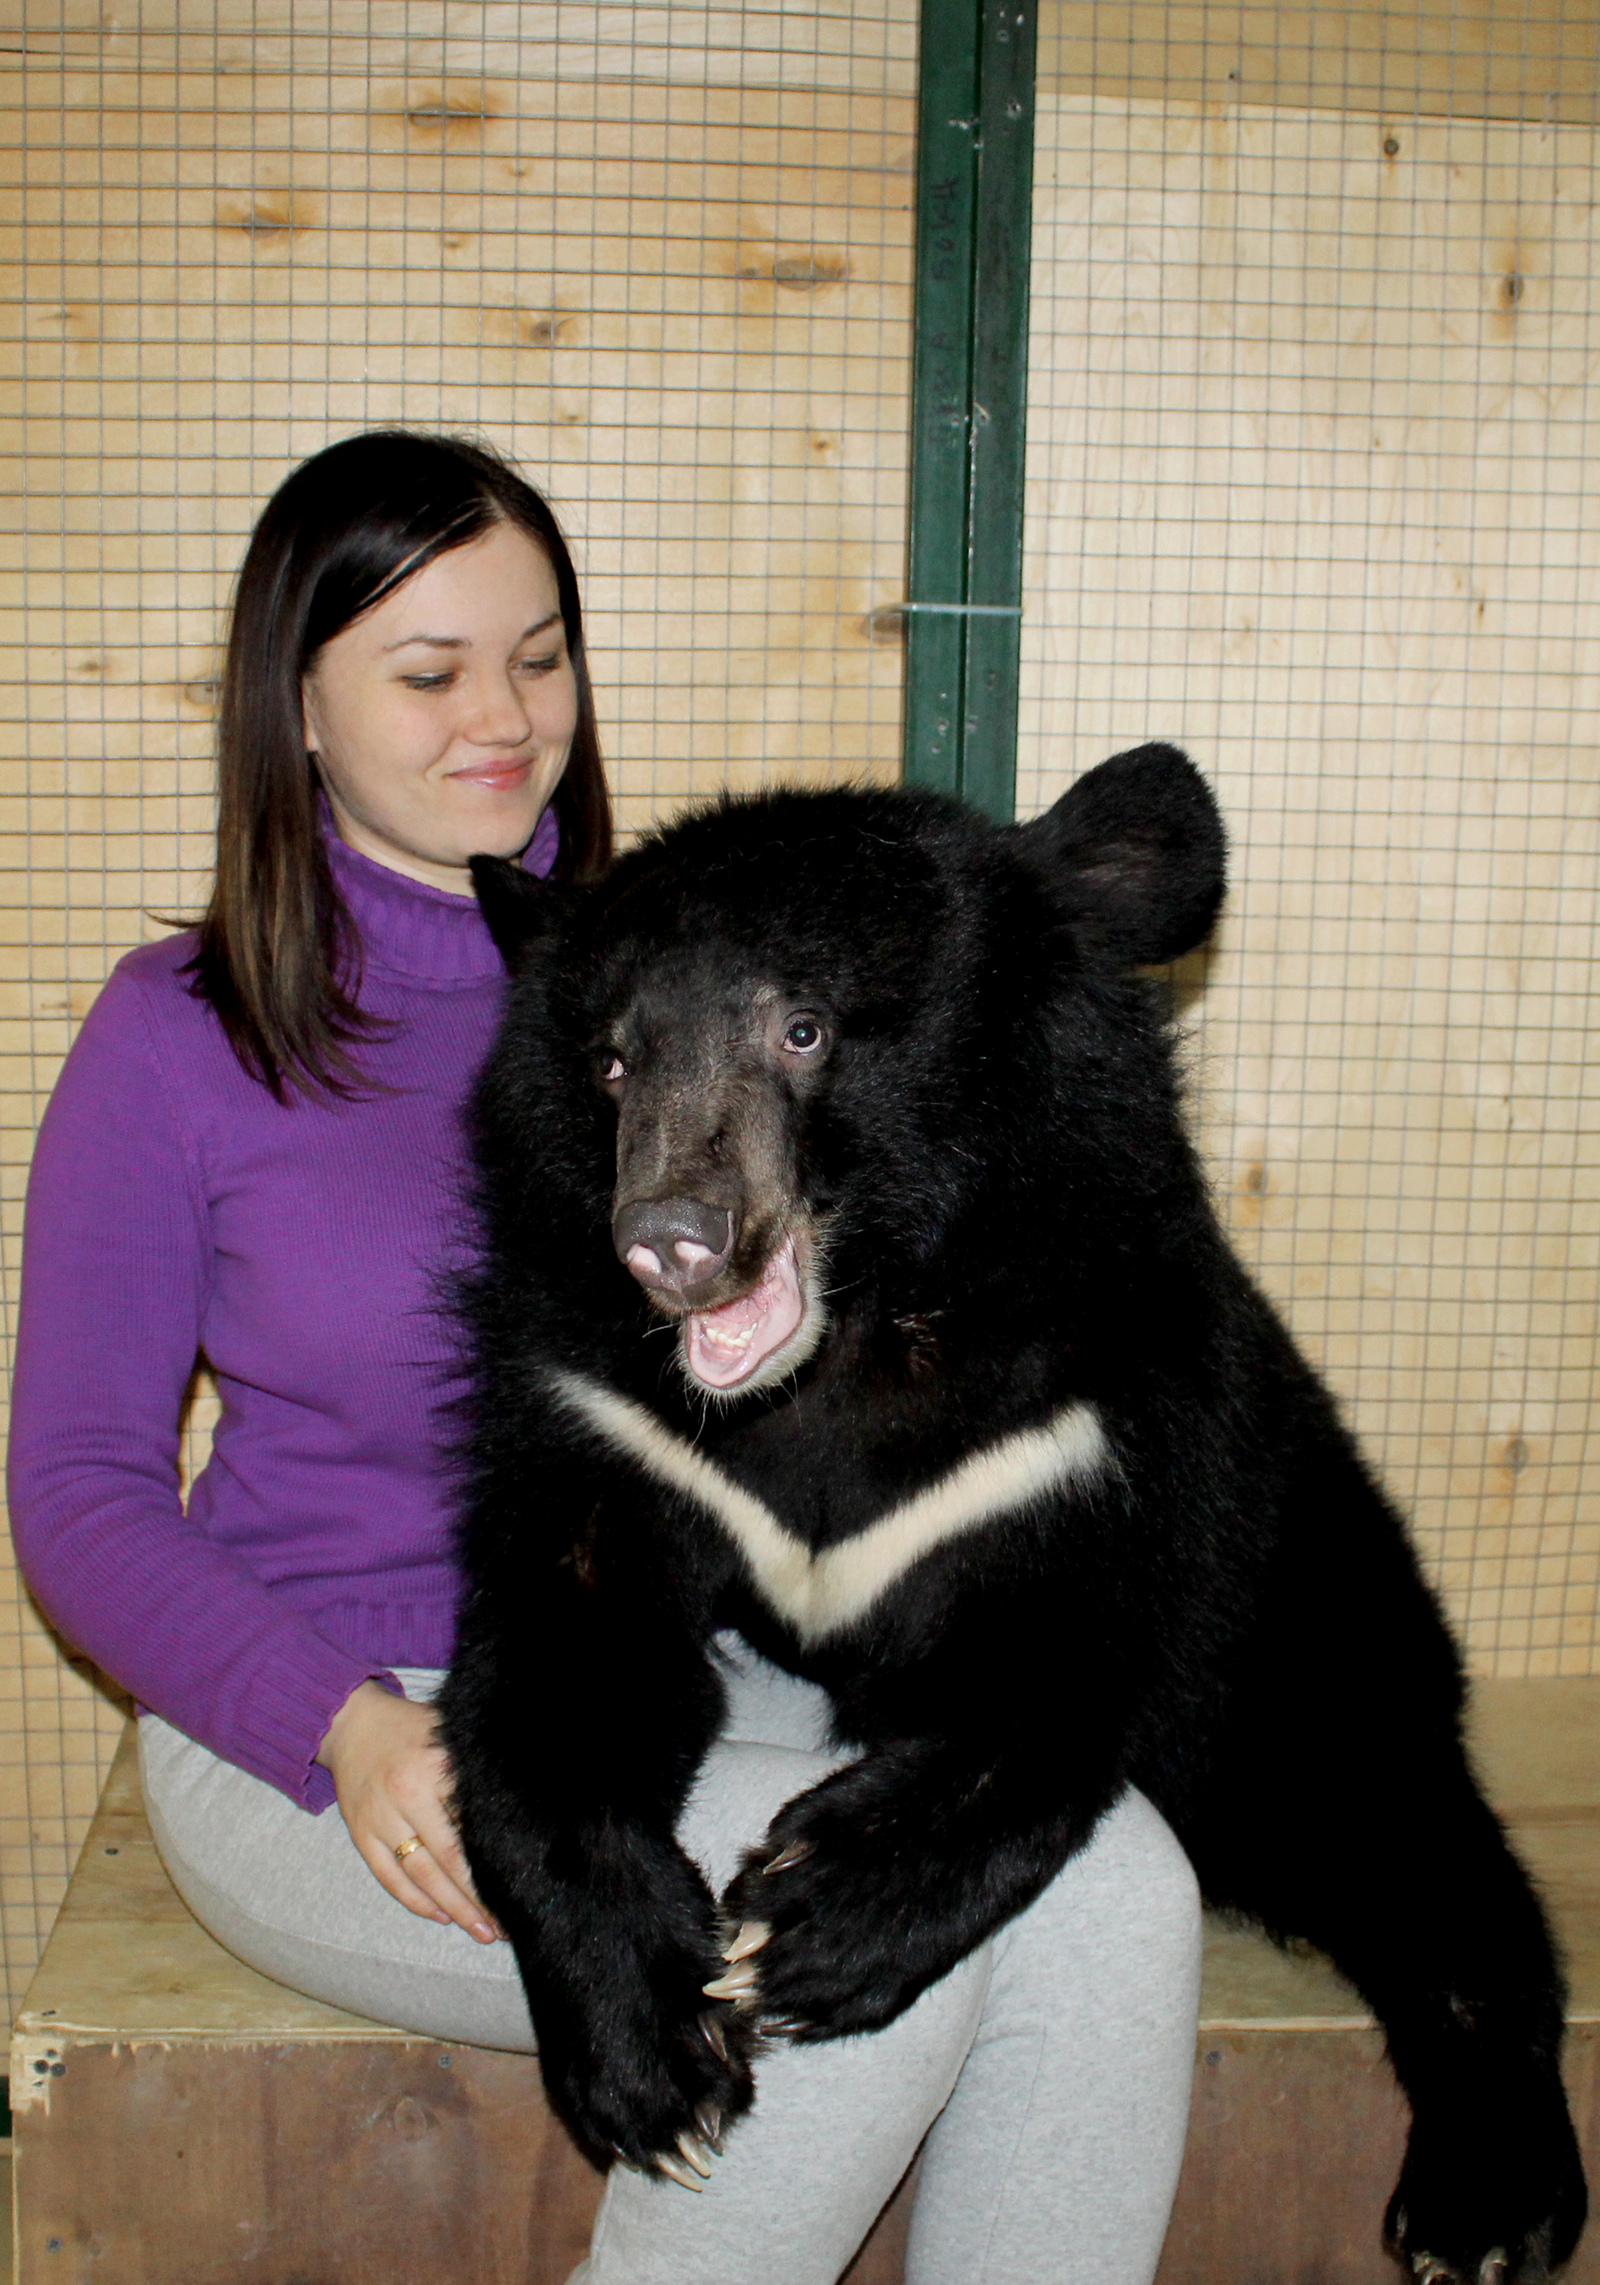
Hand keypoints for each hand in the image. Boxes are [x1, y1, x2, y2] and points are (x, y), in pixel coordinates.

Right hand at [316, 1680, 500, 1943]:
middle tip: (507, 1926)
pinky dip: (416, 1900)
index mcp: (435, 1768)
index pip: (472, 1826)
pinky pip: (390, 1877)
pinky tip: (441, 1915)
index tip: (523, 1885)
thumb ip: (477, 1768)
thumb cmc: (413, 1728)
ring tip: (482, 1931)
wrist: (350, 1722)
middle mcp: (407, 1796)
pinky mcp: (361, 1834)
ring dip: (454, 1908)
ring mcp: (380, 1819)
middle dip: (479, 1898)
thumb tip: (521, 1799)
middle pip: (450, 1859)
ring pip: (422, 1875)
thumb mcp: (449, 1735)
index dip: (498, 1860)